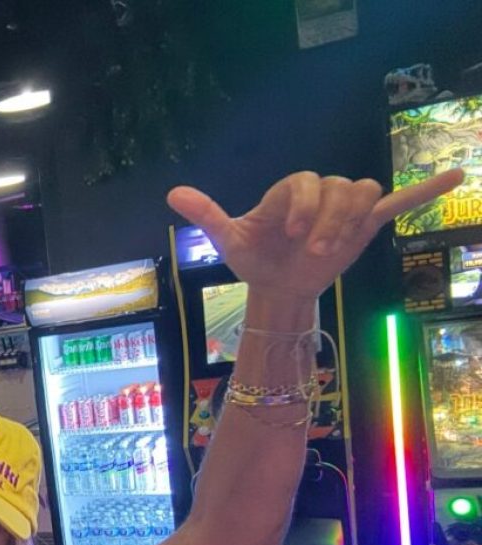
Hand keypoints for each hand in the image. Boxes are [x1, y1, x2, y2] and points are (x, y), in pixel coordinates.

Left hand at [167, 168, 465, 322]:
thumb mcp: (228, 239)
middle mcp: (320, 191)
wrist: (276, 287)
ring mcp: (344, 208)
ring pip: (363, 192)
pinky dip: (425, 190)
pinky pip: (398, 203)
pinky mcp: (365, 225)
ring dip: (350, 221)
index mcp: (290, 189)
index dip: (301, 207)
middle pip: (337, 188)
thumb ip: (207, 214)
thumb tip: (172, 194)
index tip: (290, 235)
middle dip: (326, 222)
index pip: (304, 183)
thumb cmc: (253, 259)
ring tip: (334, 250)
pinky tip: (455, 175)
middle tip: (312, 253)